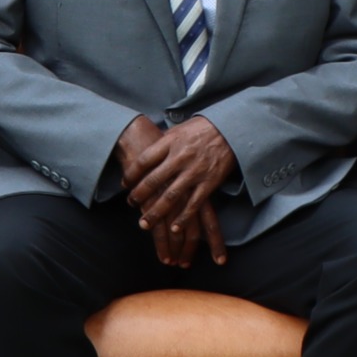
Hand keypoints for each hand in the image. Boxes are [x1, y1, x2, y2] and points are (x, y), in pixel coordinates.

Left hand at [110, 114, 241, 266]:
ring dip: (156, 212)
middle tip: (130, 203)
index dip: (131, 174)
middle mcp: (180, 157)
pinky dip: (183, 217)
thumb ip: (163, 142)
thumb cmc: (202, 128)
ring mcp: (195, 172)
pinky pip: (194, 204)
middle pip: (153, 180)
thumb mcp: (178, 129)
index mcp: (170, 142)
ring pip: (171, 196)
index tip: (125, 184)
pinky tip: (174, 228)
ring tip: (144, 223)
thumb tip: (145, 150)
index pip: (144, 161)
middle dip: (138, 195)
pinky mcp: (209, 182)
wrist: (231, 129)